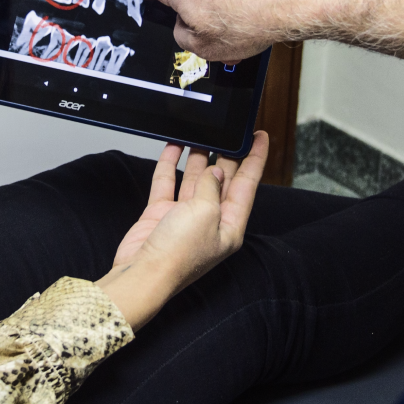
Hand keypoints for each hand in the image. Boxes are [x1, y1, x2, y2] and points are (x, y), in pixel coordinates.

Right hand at [96, 132, 268, 329]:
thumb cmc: (178, 255)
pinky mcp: (162, 213)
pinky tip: (173, 146)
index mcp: (230, 225)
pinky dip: (170, 164)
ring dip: (197, 156)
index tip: (260, 136)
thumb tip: (215, 171)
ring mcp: (185, 216)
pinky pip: (168, 182)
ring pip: (195, 178)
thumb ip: (212, 187)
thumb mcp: (206, 213)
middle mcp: (210, 219)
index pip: (248, 184)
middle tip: (228, 131)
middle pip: (222, 179)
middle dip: (225, 154)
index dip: (256, 158)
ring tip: (200, 132)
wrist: (143, 273)